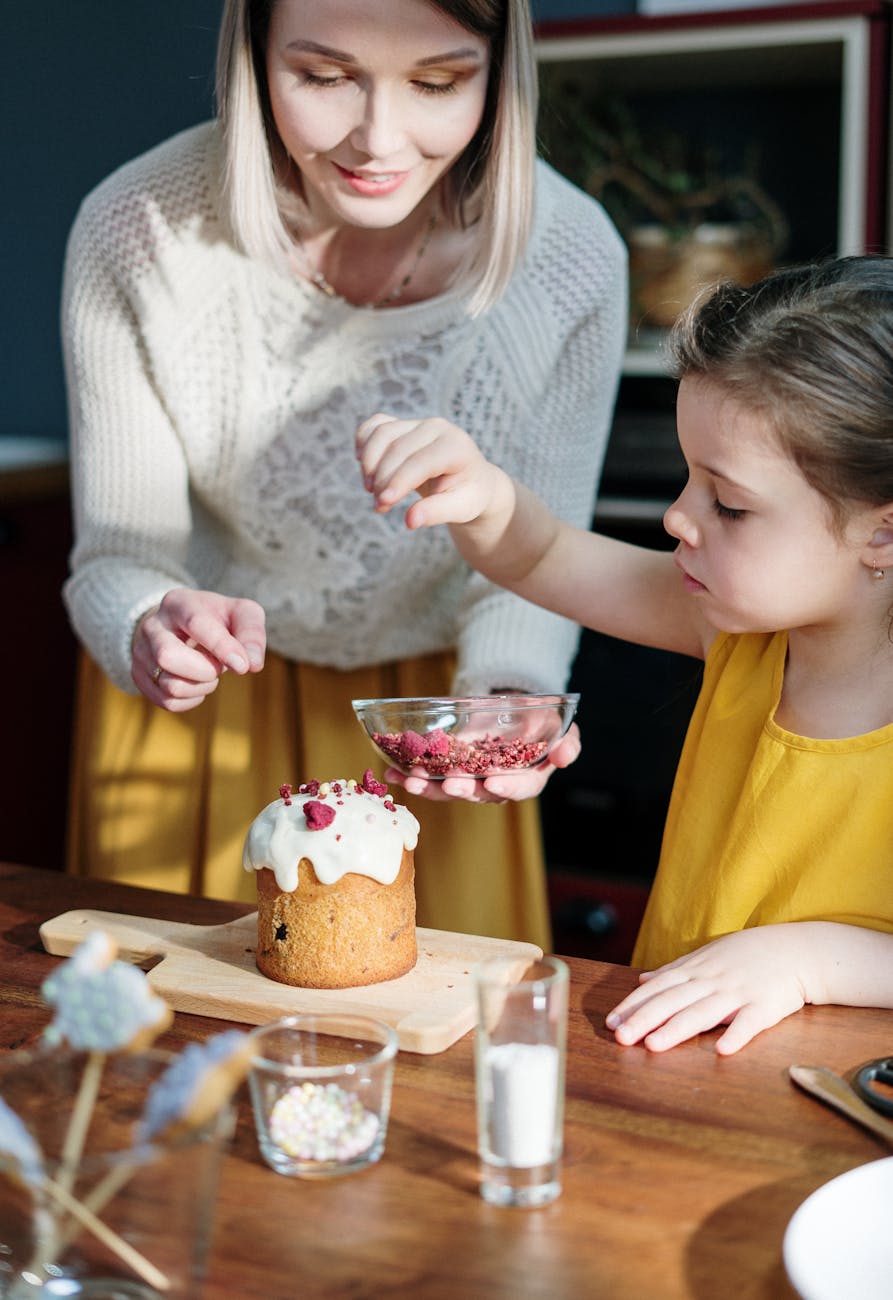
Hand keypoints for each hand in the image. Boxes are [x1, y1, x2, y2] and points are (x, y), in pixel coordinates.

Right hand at [131, 588, 265, 710]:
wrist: (181, 626)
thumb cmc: (218, 619)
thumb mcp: (241, 614)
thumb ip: (251, 634)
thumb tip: (253, 664)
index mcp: (179, 603)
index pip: (196, 623)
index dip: (221, 647)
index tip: (242, 666)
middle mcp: (153, 625)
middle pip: (168, 656)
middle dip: (204, 670)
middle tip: (218, 666)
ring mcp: (140, 652)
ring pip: (170, 685)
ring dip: (202, 687)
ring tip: (209, 673)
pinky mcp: (139, 675)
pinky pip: (167, 702)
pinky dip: (191, 700)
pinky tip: (197, 684)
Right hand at [356, 412, 500, 528]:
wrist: (469, 479)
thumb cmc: (466, 495)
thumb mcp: (461, 509)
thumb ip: (436, 513)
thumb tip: (409, 521)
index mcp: (456, 446)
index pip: (421, 461)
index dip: (399, 481)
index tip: (383, 503)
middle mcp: (437, 428)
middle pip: (398, 448)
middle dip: (383, 479)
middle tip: (379, 506)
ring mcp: (418, 423)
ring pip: (382, 433)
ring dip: (369, 463)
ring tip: (371, 490)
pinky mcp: (403, 424)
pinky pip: (375, 425)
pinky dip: (363, 440)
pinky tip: (361, 463)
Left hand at [383, 723, 580, 804]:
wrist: (514, 710)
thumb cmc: (541, 721)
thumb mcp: (560, 726)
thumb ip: (568, 743)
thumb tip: (564, 756)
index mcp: (527, 779)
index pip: (520, 788)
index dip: (507, 787)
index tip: (492, 782)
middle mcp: (497, 785)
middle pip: (478, 793)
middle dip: (461, 789)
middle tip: (447, 783)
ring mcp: (471, 779)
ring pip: (450, 789)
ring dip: (429, 787)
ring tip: (410, 780)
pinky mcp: (450, 770)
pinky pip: (432, 777)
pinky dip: (412, 776)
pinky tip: (393, 773)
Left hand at [605, 925, 815, 1055]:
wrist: (798, 950)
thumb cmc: (749, 954)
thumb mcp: (708, 955)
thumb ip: (675, 970)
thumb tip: (643, 980)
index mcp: (697, 968)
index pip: (659, 988)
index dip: (634, 1005)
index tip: (611, 1021)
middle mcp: (712, 979)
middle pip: (673, 1001)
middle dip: (644, 1019)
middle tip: (620, 1037)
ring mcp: (738, 992)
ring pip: (703, 1012)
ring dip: (677, 1029)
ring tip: (654, 1045)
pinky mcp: (766, 1006)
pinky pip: (749, 1023)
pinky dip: (736, 1035)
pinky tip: (721, 1051)